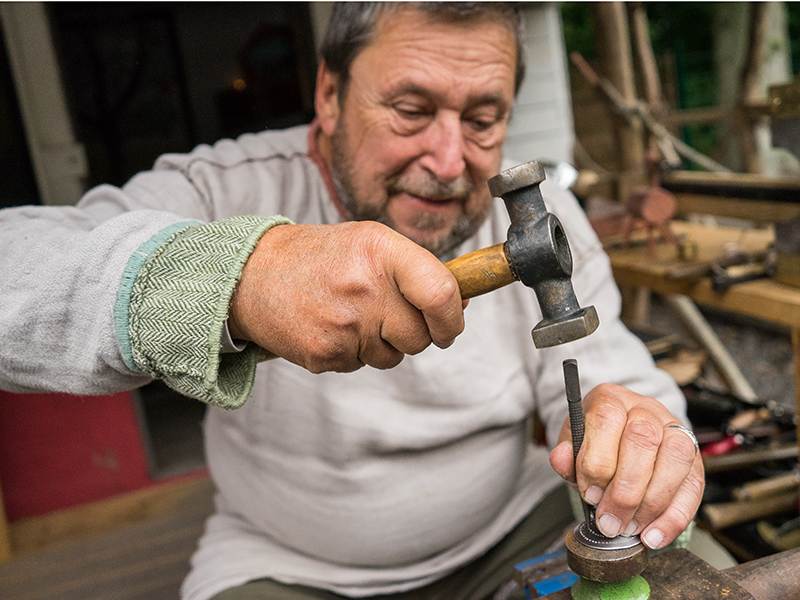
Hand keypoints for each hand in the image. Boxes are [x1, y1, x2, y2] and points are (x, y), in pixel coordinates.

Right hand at [228, 221, 465, 372]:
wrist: (251, 276)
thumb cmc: (319, 257)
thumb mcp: (369, 243)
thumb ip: (416, 271)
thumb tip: (460, 304)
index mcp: (380, 250)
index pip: (440, 293)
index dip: (452, 318)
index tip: (449, 326)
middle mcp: (364, 286)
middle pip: (419, 336)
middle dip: (412, 333)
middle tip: (385, 313)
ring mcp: (344, 323)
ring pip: (392, 357)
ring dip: (380, 344)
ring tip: (349, 314)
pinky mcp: (325, 353)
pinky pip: (360, 366)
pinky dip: (351, 352)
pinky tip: (330, 326)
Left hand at [549, 383, 703, 549]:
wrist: (624, 432)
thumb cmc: (597, 440)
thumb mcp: (574, 442)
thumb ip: (566, 454)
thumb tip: (561, 459)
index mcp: (610, 398)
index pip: (607, 420)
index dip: (598, 462)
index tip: (589, 494)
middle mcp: (646, 408)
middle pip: (643, 440)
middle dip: (625, 491)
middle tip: (610, 521)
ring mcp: (674, 429)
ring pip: (675, 459)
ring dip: (652, 504)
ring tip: (631, 528)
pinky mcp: (694, 456)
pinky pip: (693, 485)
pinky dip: (675, 517)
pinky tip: (655, 534)